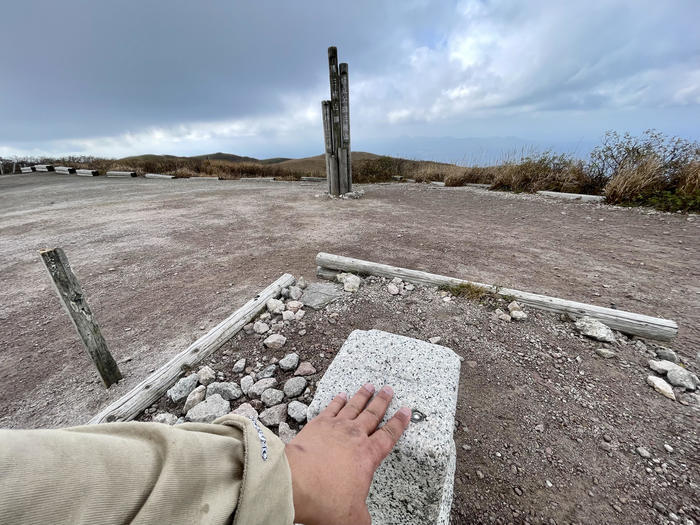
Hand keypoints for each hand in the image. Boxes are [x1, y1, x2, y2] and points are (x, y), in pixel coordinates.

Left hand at [285, 384, 410, 524]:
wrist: (295, 481)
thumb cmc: (324, 498)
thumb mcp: (352, 517)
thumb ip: (362, 518)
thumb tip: (365, 523)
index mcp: (368, 456)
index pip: (389, 436)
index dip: (399, 423)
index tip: (405, 412)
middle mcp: (354, 436)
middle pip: (373, 414)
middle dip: (382, 401)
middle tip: (388, 389)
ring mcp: (334, 427)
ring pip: (353, 406)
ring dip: (362, 395)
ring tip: (369, 385)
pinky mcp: (316, 425)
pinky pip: (331, 408)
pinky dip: (337, 400)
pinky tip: (340, 395)